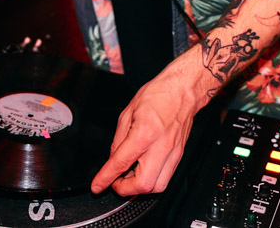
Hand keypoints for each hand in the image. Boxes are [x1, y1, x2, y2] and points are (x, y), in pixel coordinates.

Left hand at [90, 64, 204, 195]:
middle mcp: (160, 146)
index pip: (121, 163)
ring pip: (158, 187)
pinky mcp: (179, 156)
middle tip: (115, 182)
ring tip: (128, 177)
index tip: (97, 186)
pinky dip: (152, 180)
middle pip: (143, 184)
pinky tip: (142, 171)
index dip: (106, 178)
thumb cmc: (157, 95)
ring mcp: (173, 153)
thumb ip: (118, 139)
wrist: (182, 91)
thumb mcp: (128, 112)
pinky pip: (166, 178)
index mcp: (144, 133)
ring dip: (139, 188)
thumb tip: (113, 158)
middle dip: (125, 189)